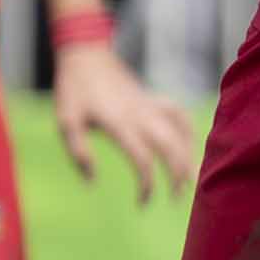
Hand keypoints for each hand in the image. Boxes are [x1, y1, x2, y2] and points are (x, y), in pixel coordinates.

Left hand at [46, 38, 197, 208]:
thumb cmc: (73, 91)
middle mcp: (141, 115)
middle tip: (179, 198)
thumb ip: (79, 152)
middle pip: (171, 148)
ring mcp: (151, 106)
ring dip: (189, 156)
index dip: (148, 184)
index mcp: (120, 124)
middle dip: (179, 175)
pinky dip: (189, 131)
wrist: (87, 56)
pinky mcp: (153, 99)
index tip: (143, 202)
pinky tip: (189, 145)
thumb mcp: (66, 122)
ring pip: (181, 133)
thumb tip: (92, 181)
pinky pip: (179, 115)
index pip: (143, 160)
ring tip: (192, 178)